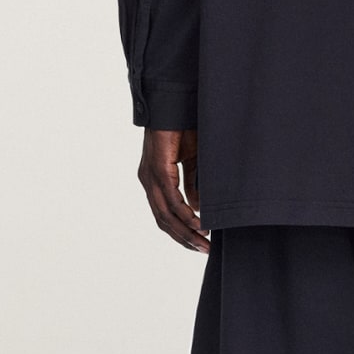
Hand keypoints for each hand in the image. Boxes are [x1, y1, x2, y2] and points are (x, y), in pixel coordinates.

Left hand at [138, 128, 207, 252]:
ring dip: (185, 231)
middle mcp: (149, 181)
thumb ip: (193, 184)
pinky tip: (198, 223)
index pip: (164, 215)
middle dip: (184, 238)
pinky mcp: (157, 168)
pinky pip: (170, 198)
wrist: (176, 102)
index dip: (181, 232)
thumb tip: (197, 208)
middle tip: (204, 250)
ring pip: (165, 214)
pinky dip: (184, 213)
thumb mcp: (193, 160)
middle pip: (163, 220)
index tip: (199, 244)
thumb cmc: (184, 128)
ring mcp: (150, 176)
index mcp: (155, 179)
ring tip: (203, 242)